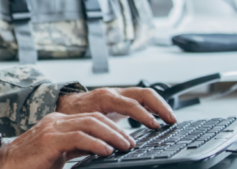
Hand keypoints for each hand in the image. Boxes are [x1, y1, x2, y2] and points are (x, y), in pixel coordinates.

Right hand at [0, 112, 134, 168]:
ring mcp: (52, 128)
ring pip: (89, 123)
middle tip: (131, 143)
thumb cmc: (33, 163)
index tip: (127, 140)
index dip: (112, 127)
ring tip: (125, 146)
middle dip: (116, 129)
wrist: (7, 165)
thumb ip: (78, 148)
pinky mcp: (49, 140)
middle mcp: (56, 121)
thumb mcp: (61, 153)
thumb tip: (102, 150)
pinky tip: (107, 151)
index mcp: (59, 123)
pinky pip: (78, 137)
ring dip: (111, 135)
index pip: (91, 118)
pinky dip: (96, 143)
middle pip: (94, 117)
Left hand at [56, 88, 176, 128]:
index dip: (144, 115)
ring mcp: (119, 95)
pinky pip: (142, 100)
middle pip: (143, 93)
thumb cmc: (72, 115)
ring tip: (171, 120)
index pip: (130, 104)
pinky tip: (160, 118)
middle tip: (171, 121)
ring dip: (160, 105)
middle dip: (160, 106)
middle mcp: (114, 93)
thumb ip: (99, 130)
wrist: (65, 105)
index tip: (156, 126)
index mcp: (104, 98)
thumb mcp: (84, 123)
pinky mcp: (122, 100)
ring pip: (145, 94)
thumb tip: (112, 143)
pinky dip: (153, 107)